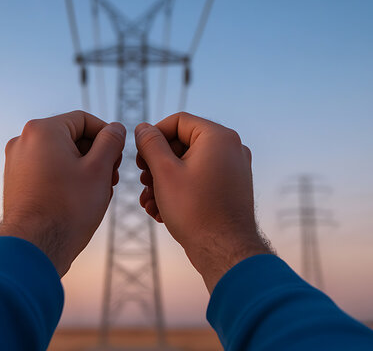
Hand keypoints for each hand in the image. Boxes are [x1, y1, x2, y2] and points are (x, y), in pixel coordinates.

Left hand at [0, 111, 124, 275]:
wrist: (34, 247)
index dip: (108, 136)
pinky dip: (65, 178)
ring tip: (98, 192)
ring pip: (60, 155)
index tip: (119, 157)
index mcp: (43, 130)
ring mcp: (16, 162)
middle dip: (95, 154)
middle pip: (71, 137)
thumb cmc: (68, 208)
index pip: (85, 120)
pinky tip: (79, 200)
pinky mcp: (16, 181)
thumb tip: (115, 128)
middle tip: (112, 178)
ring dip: (83, 168)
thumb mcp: (99, 169)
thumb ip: (111, 142)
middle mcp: (24, 140)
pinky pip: (47, 170)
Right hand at [134, 112, 271, 291]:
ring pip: (189, 165)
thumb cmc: (195, 211)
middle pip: (183, 143)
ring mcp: (234, 168)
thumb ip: (150, 144)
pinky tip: (161, 211)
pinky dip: (180, 190)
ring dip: (164, 181)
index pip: (178, 121)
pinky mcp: (231, 188)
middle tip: (143, 182)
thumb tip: (143, 128)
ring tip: (148, 202)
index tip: (139, 157)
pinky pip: (201, 180)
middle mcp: (231, 148)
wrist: (224, 251)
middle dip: (157, 164)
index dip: (153, 136)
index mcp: (218, 137)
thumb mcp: (164, 172)